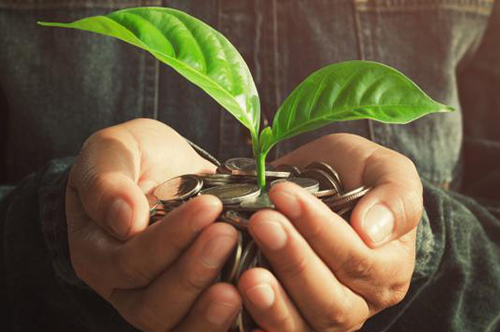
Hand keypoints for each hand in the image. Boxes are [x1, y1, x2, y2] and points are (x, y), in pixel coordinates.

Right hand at [66, 118, 240, 331]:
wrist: (163, 165)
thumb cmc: (135, 156)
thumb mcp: (113, 151)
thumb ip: (107, 182)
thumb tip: (124, 220)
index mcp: (97, 252)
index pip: (128, 262)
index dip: (169, 239)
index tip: (209, 205)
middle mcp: (125, 287)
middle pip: (153, 306)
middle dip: (193, 273)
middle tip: (228, 235)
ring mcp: (161, 299)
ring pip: (180, 326)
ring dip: (212, 309)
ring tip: (245, 279)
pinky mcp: (194, 302)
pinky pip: (208, 324)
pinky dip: (233, 320)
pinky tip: (259, 298)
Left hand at [238, 133, 421, 331]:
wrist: (329, 184)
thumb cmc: (355, 176)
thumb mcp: (384, 169)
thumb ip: (395, 196)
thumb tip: (372, 230)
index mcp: (388, 267)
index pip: (356, 259)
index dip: (319, 229)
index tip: (284, 194)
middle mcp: (360, 301)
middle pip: (331, 300)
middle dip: (294, 262)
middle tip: (261, 223)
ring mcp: (325, 316)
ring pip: (305, 325)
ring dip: (275, 303)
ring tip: (248, 276)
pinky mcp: (293, 319)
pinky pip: (280, 331)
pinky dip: (261, 324)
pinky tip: (238, 307)